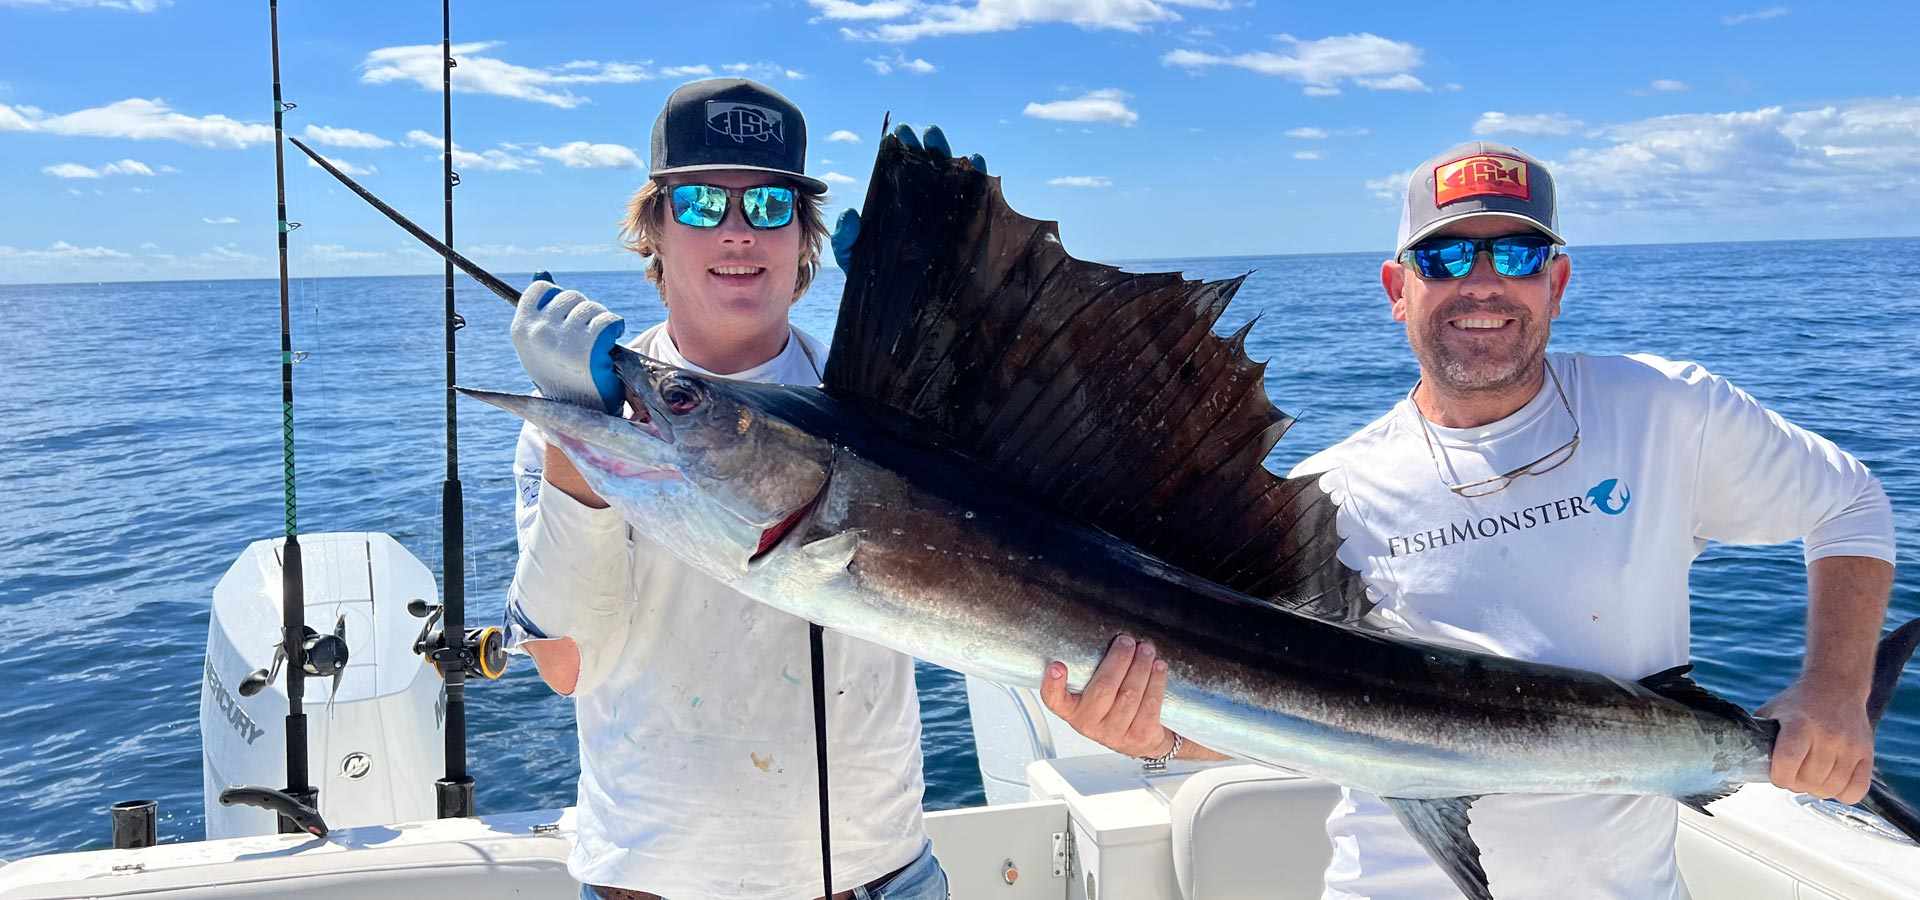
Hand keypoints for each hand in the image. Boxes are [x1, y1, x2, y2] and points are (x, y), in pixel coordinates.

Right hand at [511, 271, 624, 413]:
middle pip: (570, 296)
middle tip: (586, 334)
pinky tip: (610, 344)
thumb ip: (540, 311)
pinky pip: (607, 320)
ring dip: (600, 320)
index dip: (559, 298)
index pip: (541, 290)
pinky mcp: (590, 348)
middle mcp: (539, 332)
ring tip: (598, 342)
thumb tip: (542, 272)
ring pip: (590, 307)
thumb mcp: (540, 344)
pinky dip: (614, 327)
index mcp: (521, 330)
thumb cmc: (560, 374)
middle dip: (583, 311)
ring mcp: (563, 340)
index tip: (566, 315)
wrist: (579, 412)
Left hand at [830, 124, 987, 271]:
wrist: (905, 315)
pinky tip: (976, 162)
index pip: (899, 172)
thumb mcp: (854, 261)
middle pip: (927, 167)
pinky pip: (977, 199)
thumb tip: (850, 214)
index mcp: (897, 207)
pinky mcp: (968, 229)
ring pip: (952, 176)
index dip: (898, 151)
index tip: (895, 136)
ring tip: (938, 140)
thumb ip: (846, 239)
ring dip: (947, 153)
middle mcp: (923, 206)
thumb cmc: (878, 285)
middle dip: (922, 146)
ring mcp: (947, 216)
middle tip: (913, 134)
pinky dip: (979, 176)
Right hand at [1040, 634, 1175, 758]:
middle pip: (1103, 689)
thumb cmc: (1113, 705)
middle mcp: (1090, 723)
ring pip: (1130, 695)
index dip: (1053, 684)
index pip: (1055, 700)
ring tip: (1146, 650)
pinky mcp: (1140, 736)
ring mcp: (1115, 733)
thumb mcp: (1093, 691)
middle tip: (1127, 641)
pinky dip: (1156, 681)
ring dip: (1141, 667)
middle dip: (1119, 660)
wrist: (1139, 739)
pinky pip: (1150, 705)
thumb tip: (1107, 635)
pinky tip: (1158, 668)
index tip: (1056, 666)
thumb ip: (1091, 668)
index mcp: (1072, 709)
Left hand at [1758, 676, 1873, 802]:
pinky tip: (1832, 781)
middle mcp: (1827, 736)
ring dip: (1816, 789)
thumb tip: (1738, 759)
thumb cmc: (1798, 703)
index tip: (1776, 775)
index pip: (1787, 764)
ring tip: (1811, 776)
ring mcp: (1850, 746)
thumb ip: (1758, 735)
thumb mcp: (1772, 711)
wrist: (1836, 685)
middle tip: (1793, 774)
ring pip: (1830, 789)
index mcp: (1798, 724)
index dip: (1778, 778)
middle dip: (1796, 783)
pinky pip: (1856, 791)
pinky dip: (1842, 794)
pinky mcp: (1866, 754)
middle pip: (1808, 780)